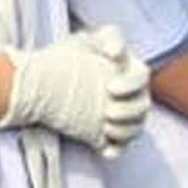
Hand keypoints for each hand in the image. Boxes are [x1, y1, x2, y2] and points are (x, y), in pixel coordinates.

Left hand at [0, 26, 152, 156]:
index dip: (131, 85)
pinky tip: (106, 150)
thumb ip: (107, 37)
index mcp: (130, 72)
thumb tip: (116, 52)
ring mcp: (122, 117)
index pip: (141, 78)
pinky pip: (120, 146)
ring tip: (106, 127)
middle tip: (108, 112)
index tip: (110, 88)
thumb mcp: (86, 40)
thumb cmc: (71, 57)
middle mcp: (132, 96)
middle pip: (142, 107)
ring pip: (134, 128)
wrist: (46, 81)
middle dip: (128, 112)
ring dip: (124, 130)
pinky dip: (116, 149)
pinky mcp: (108, 134)